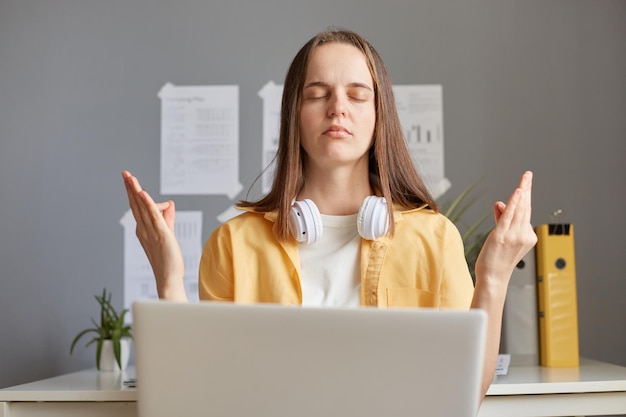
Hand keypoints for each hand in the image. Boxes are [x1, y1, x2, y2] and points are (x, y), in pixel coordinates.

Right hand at [122, 171, 186, 299]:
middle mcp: (144, 229)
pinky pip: (153, 216)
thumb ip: (168, 218)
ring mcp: (151, 232)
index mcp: (143, 229)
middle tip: (125, 173)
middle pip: (136, 205)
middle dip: (130, 188)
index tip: (129, 179)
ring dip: (136, 191)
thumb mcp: (168, 233)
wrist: (168, 279)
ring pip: (142, 208)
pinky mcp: (161, 235)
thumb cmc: (168, 259)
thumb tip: (169, 203)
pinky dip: (148, 204)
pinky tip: (143, 194)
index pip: (137, 207)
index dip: (133, 193)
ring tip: (130, 178)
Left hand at [475, 171, 537, 286]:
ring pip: (519, 210)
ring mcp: (514, 236)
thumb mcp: (501, 237)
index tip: (526, 183)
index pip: (525, 212)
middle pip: (525, 208)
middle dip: (526, 189)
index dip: (525, 196)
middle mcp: (523, 235)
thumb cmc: (496, 260)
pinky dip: (514, 203)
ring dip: (522, 192)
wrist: (493, 278)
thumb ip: (501, 219)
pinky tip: (518, 192)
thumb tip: (500, 203)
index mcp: (527, 236)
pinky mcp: (502, 236)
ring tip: (525, 179)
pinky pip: (509, 216)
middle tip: (528, 174)